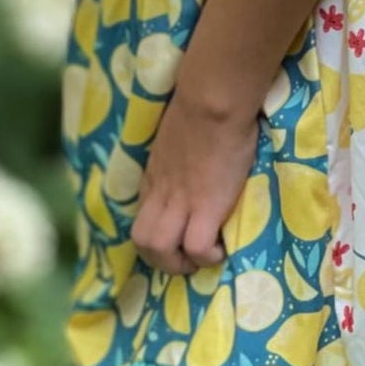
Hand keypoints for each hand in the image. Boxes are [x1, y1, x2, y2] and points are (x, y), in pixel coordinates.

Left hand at [130, 96, 260, 277]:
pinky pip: (197, 247)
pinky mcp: (206, 206)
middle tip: (189, 257)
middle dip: (163, 260)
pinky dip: (208, 255)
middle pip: (142, 241)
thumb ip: (178, 158)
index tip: (180, 236)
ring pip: (159, 249)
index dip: (158, 236)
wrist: (212, 102)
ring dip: (181, 263)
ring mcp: (181, 202)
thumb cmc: (201, 108)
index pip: (142, 218)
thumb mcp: (177, 139)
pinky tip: (223, 246)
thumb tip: (195, 163)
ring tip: (205, 256)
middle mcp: (161, 194)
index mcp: (154, 178)